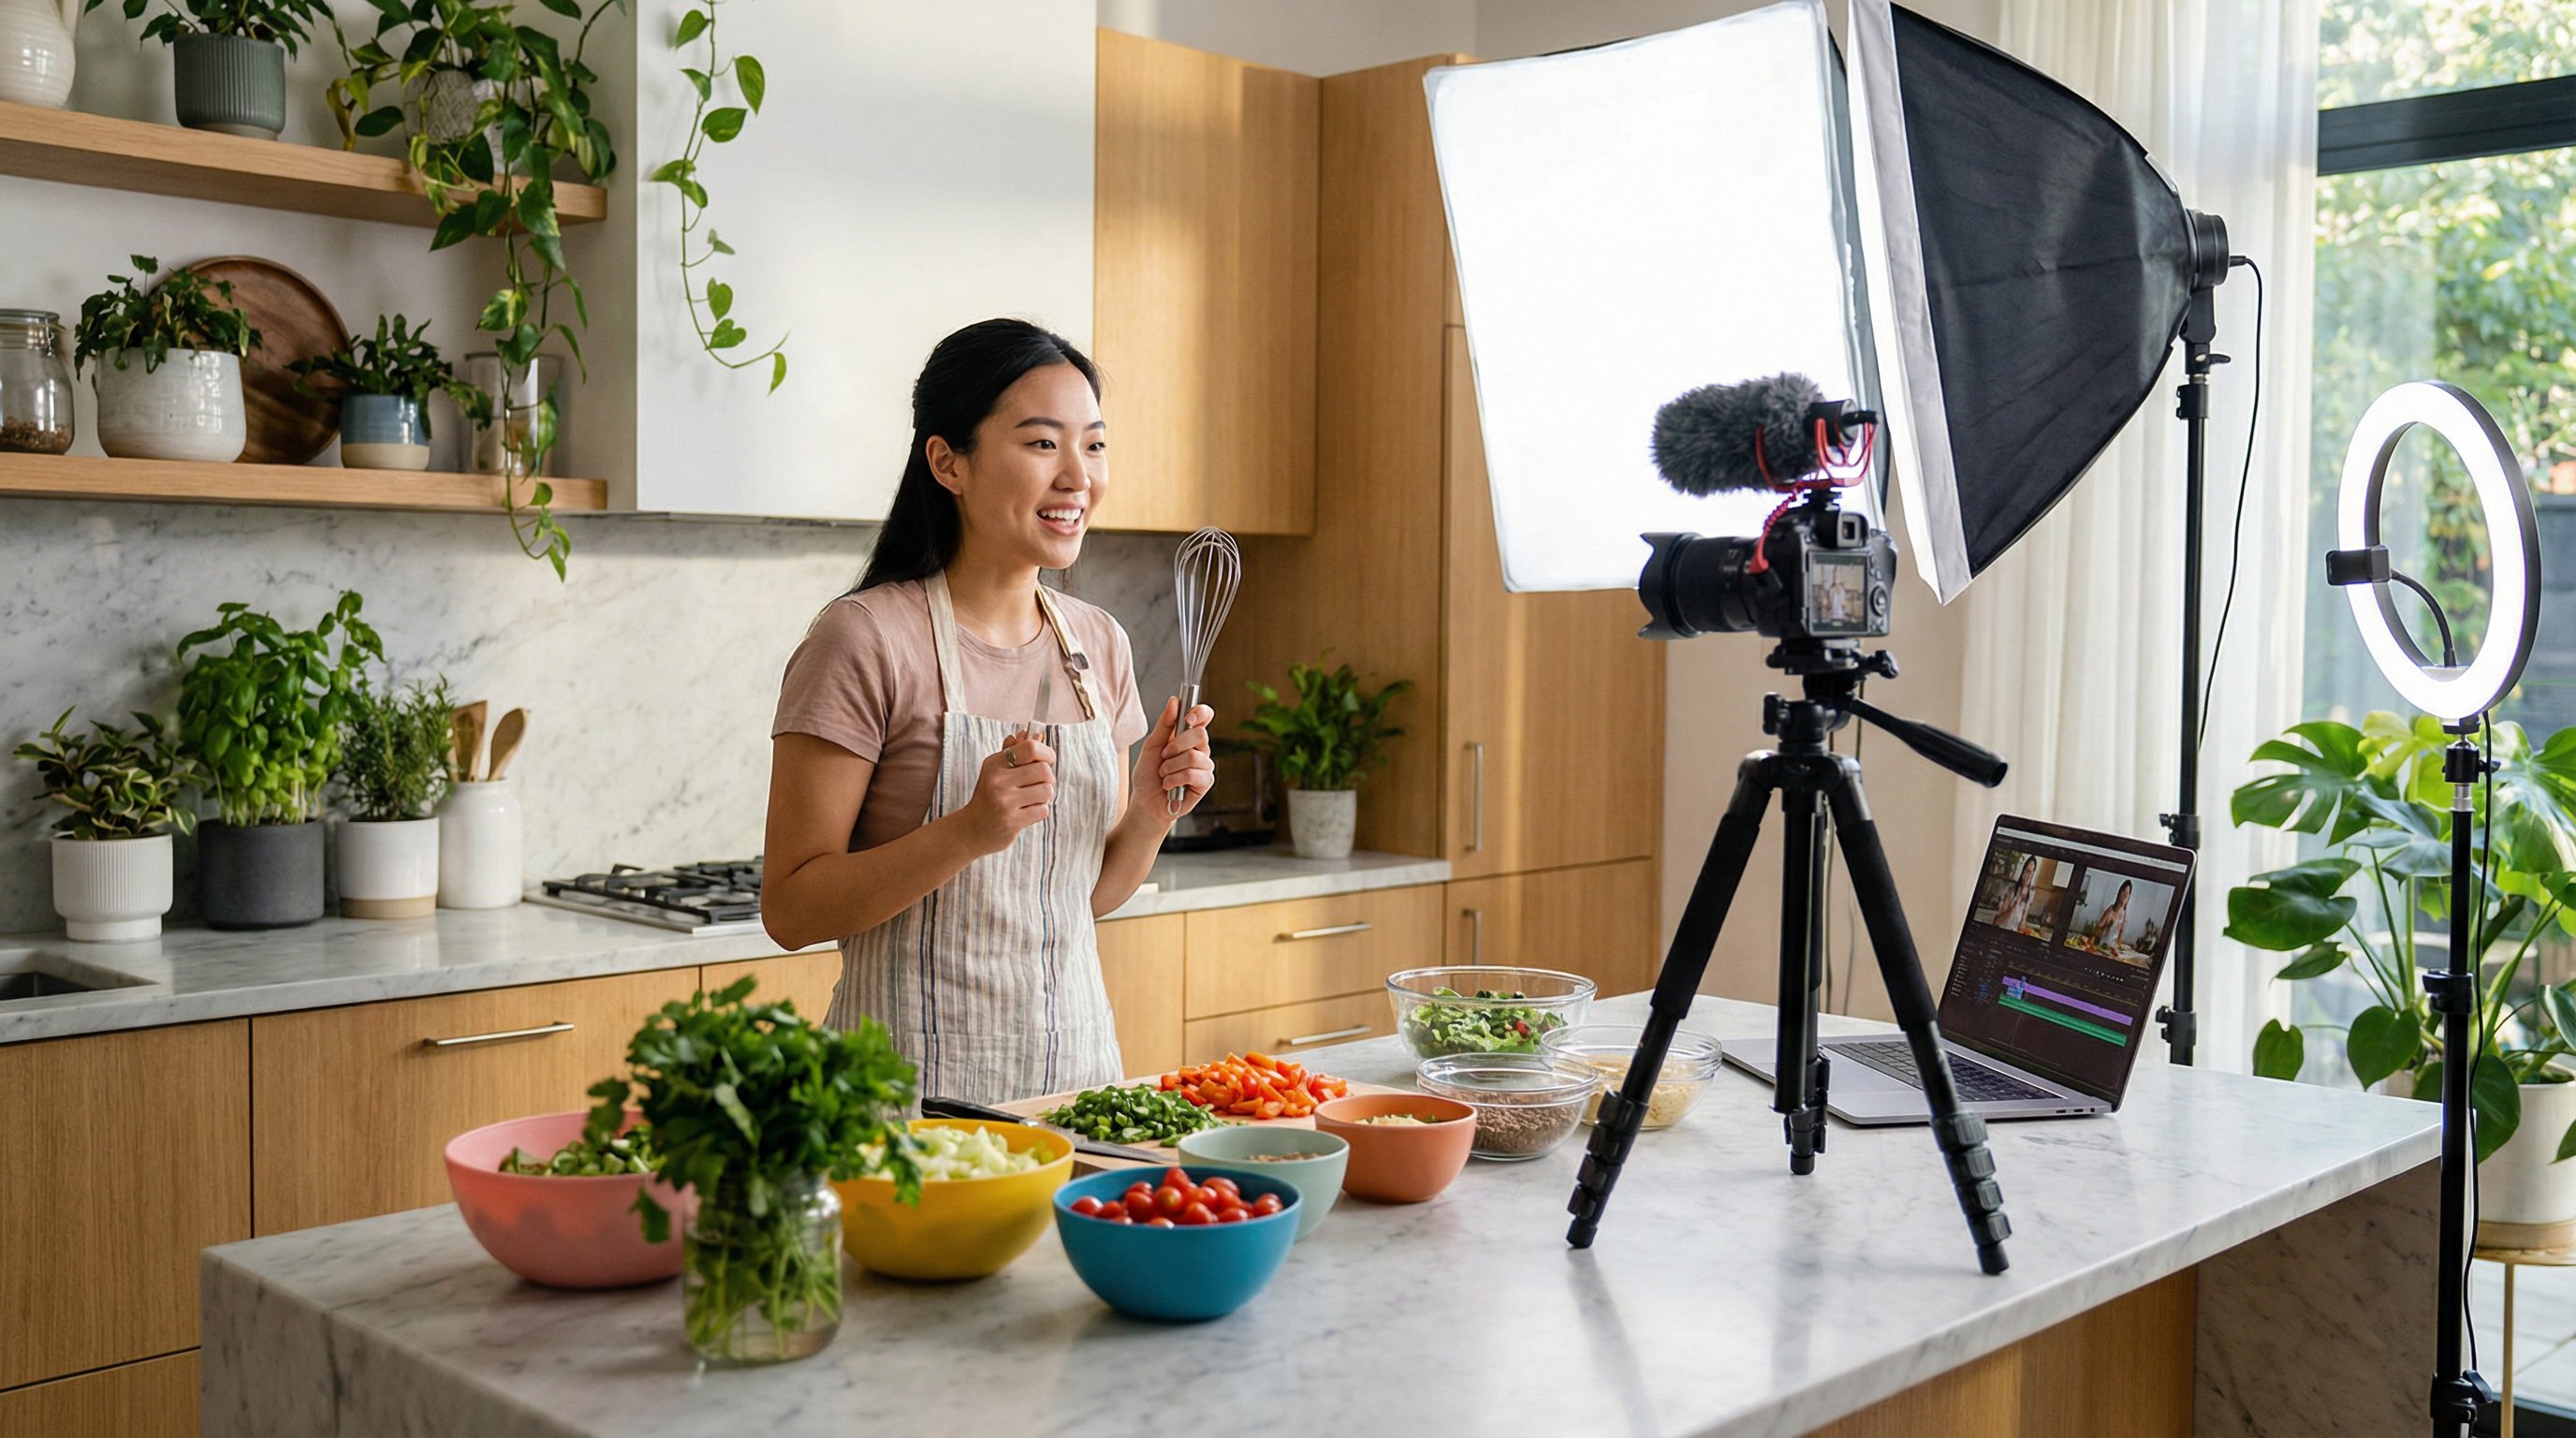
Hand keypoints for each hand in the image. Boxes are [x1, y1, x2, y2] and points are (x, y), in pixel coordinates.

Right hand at [955, 731, 1053, 854]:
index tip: (1048, 760)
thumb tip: (1032, 733)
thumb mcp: (995, 771)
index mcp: (995, 764)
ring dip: (1044, 797)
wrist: (971, 830)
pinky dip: (1039, 811)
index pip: (1030, 748)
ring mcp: (1004, 802)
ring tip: (1031, 800)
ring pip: (1046, 791)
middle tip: (1040, 785)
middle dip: (1048, 778)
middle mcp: (998, 780)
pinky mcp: (1012, 821)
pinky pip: (1043, 810)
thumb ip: (1013, 751)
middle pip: (1043, 770)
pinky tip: (1026, 813)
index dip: (1046, 752)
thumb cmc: (988, 797)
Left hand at [1130, 697, 1214, 824]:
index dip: (1200, 712)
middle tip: (1164, 756)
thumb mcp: (1152, 746)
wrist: (1145, 802)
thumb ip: (1165, 724)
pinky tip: (1169, 786)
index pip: (1204, 716)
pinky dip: (1175, 780)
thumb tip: (1175, 700)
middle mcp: (1200, 749)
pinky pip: (1193, 774)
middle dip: (1176, 745)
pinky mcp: (1205, 783)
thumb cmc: (1149, 775)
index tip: (1188, 717)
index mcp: (1188, 737)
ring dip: (1171, 767)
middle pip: (1201, 734)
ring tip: (1164, 775)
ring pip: (1193, 756)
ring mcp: (1204, 766)